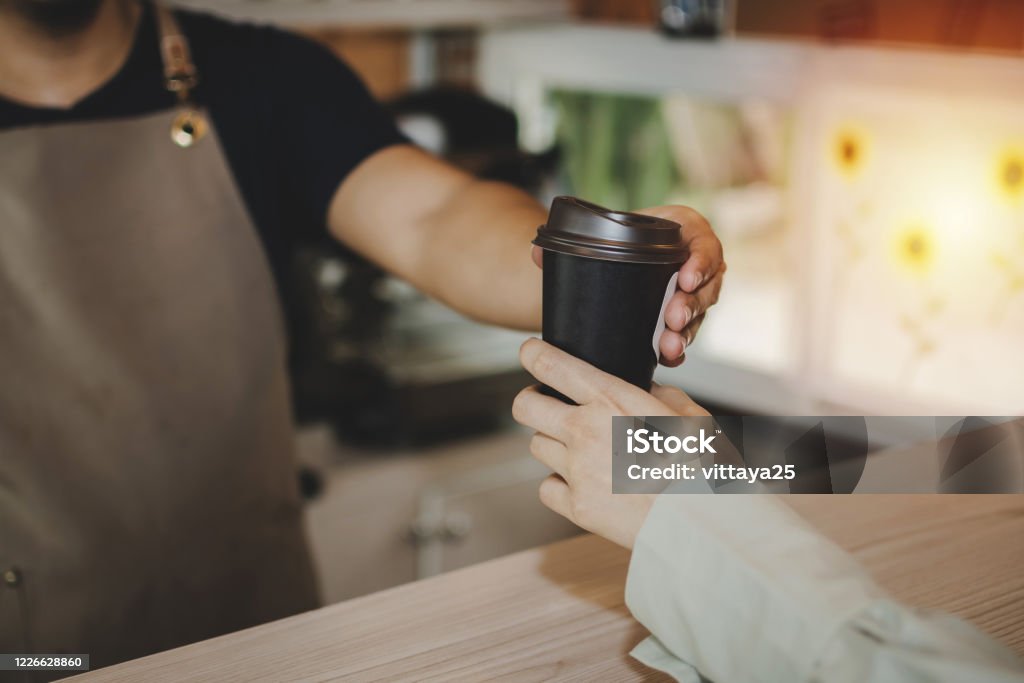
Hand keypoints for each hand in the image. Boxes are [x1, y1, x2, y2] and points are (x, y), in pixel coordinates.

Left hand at [512, 338, 709, 548]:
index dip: (533, 354)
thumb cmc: (703, 466)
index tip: (530, 352)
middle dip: (531, 401)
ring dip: (553, 444)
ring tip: (580, 451)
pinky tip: (582, 484)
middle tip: (545, 405)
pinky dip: (560, 485)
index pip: (550, 365)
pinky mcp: (577, 506)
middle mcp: (585, 430)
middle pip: (524, 406)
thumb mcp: (689, 415)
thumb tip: (643, 388)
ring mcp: (577, 470)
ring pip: (537, 446)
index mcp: (611, 400)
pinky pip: (547, 488)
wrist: (702, 520)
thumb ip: (659, 394)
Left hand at [531, 204, 724, 366]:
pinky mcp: (678, 321)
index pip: (704, 243)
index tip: (686, 277)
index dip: (702, 261)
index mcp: (682, 231)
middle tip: (672, 319)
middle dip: (691, 304)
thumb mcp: (595, 236)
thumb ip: (567, 243)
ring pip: (698, 315)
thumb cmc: (607, 243)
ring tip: (668, 345)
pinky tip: (666, 359)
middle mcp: (692, 264)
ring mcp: (689, 295)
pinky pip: (684, 337)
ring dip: (686, 332)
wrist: (603, 268)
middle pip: (706, 285)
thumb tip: (538, 254)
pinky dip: (677, 350)